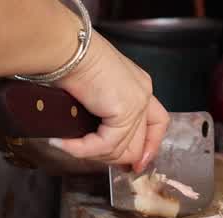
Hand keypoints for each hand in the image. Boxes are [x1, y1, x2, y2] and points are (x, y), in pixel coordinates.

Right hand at [50, 33, 168, 171]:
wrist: (67, 48)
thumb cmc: (71, 60)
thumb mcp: (94, 90)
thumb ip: (104, 114)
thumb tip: (99, 143)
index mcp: (140, 87)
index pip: (158, 124)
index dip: (150, 147)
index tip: (136, 165)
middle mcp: (143, 94)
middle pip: (140, 144)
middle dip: (115, 158)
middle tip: (91, 157)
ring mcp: (136, 103)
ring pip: (122, 149)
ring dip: (93, 153)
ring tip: (69, 145)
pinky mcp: (123, 111)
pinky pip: (104, 145)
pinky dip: (82, 149)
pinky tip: (64, 144)